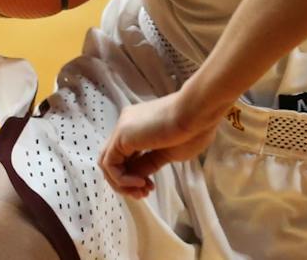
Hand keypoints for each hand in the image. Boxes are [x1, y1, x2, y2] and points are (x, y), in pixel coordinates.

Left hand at [99, 85, 225, 197]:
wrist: (198, 113)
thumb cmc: (193, 130)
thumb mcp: (169, 154)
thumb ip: (149, 164)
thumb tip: (135, 177)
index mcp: (141, 125)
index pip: (127, 156)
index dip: (136, 177)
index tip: (151, 188)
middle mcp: (128, 124)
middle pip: (115, 160)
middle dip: (127, 183)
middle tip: (144, 194)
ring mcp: (123, 127)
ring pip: (108, 163)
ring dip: (122, 184)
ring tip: (141, 192)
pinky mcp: (121, 134)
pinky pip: (110, 164)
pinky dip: (121, 179)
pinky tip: (140, 182)